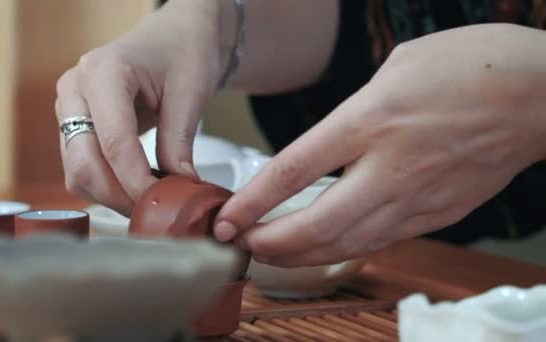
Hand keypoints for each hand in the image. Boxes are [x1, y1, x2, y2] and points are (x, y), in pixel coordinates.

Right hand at [55, 1, 225, 214]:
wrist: (174, 37)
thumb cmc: (183, 51)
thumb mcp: (190, 91)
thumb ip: (178, 141)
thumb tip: (177, 189)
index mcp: (102, 72)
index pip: (112, 141)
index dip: (135, 180)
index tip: (161, 203)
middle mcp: (75, 91)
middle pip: (83, 163)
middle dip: (119, 195)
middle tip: (156, 213)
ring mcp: (71, 110)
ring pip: (77, 172)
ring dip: (111, 196)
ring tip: (150, 203)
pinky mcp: (76, 127)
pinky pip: (83, 167)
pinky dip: (108, 187)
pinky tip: (138, 190)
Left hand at [214, 24, 545, 266]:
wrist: (536, 94)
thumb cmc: (467, 67)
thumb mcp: (393, 69)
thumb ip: (352, 114)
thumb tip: (327, 146)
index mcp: (370, 120)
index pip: (293, 171)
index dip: (252, 203)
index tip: (227, 220)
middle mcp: (389, 167)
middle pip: (316, 225)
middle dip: (270, 243)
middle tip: (242, 245)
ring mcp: (416, 198)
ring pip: (346, 244)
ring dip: (301, 256)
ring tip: (271, 254)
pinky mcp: (437, 216)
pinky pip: (379, 242)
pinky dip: (342, 250)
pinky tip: (322, 249)